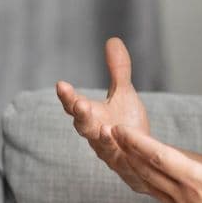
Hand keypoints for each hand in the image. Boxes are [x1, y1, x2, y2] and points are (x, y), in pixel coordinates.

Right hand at [57, 37, 153, 192]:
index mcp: (91, 116)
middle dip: (80, 115)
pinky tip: (126, 143)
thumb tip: (113, 39)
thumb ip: (118, 70)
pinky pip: (121, 158)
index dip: (67, 97)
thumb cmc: (127, 126)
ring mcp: (108, 150)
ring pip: (100, 144)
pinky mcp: (124, 163)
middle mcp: (95, 133)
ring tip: (104, 128)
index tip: (61, 84)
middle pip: (82, 125)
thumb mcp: (124, 94)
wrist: (141, 160)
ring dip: (100, 136)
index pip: (74, 105)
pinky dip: (121, 151)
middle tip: (78, 104)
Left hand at [111, 114, 201, 202]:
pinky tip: (145, 178)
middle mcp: (185, 198)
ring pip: (151, 187)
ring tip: (118, 151)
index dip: (136, 142)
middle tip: (105, 133)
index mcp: (199, 182)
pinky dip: (149, 185)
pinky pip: (161, 200)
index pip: (159, 158)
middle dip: (125, 151)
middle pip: (146, 171)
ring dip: (133, 168)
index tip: (116, 129)